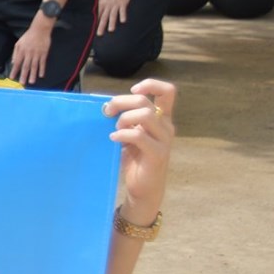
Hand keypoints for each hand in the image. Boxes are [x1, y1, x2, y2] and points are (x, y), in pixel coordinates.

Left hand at [8, 18, 53, 85]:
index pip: (17, 63)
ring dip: (33, 75)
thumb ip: (15, 53)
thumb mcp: (18, 43)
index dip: (14, 71)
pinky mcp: (44, 53)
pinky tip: (41, 75)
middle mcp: (29, 53)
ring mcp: (37, 54)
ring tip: (31, 82)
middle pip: (26, 66)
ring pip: (34, 66)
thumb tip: (13, 62)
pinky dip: (42, 69)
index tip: (12, 77)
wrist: (40, 30)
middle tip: (22, 83)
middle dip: (24, 75)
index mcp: (21, 51)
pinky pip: (42, 63)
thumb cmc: (28, 36)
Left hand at [96, 0, 132, 33]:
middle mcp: (108, 5)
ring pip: (113, 15)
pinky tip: (123, 21)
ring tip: (111, 30)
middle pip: (104, 17)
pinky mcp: (123, 3)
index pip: (98, 15)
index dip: (96, 23)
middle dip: (101, 26)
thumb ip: (100, 7)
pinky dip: (122, 15)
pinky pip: (122, 10)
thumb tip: (95, 15)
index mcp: (102, 4)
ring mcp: (115, 4)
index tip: (94, 30)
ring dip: (112, 23)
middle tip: (99, 34)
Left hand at [104, 78, 174, 224]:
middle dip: (121, 102)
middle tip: (107, 112)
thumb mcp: (129, 135)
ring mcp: (164, 140)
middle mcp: (166, 126)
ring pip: (146, 115)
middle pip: (145, 102)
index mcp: (161, 118)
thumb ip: (125, 120)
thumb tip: (105, 106)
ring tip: (114, 129)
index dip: (150, 85)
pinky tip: (113, 138)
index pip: (168, 91)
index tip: (132, 90)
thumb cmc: (134, 159)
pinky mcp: (157, 154)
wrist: (143, 188)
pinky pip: (139, 136)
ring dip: (124, 118)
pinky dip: (123, 134)